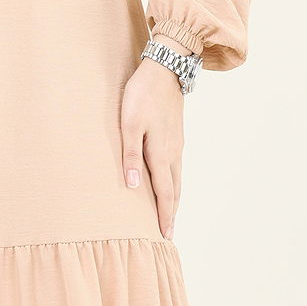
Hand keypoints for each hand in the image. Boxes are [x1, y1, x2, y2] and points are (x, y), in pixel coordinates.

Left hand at [121, 35, 190, 240]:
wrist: (165, 69)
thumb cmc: (142, 95)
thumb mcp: (129, 123)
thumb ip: (130, 155)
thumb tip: (132, 187)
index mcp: (161, 153)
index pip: (164, 193)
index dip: (164, 215)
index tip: (166, 236)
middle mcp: (173, 152)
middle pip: (174, 190)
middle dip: (171, 212)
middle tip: (169, 233)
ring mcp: (177, 143)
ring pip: (177, 178)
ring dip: (174, 198)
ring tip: (169, 212)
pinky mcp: (176, 134)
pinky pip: (177, 166)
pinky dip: (174, 181)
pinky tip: (168, 180)